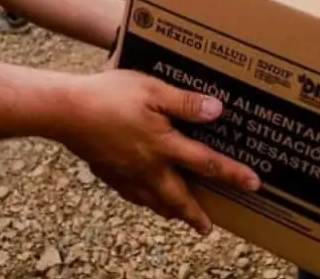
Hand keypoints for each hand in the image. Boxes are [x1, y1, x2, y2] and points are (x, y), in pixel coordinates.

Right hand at [60, 70, 260, 232]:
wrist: (65, 110)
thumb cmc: (110, 95)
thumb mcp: (153, 90)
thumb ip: (185, 103)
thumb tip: (218, 111)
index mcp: (164, 146)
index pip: (206, 164)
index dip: (232, 174)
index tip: (253, 185)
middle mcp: (147, 167)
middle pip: (177, 197)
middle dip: (194, 213)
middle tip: (207, 228)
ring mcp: (125, 173)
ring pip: (152, 200)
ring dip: (169, 211)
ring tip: (177, 218)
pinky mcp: (106, 172)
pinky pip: (129, 193)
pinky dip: (141, 200)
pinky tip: (141, 197)